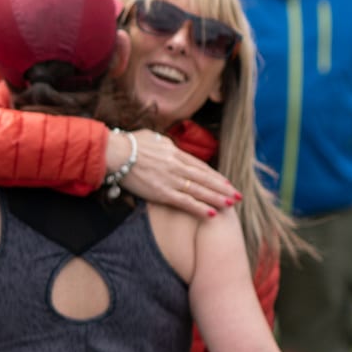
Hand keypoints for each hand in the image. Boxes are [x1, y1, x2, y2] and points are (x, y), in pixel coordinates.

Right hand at [111, 130, 237, 217]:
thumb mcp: (151, 137)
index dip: (215, 175)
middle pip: (205, 178)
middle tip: (237, 195)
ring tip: (231, 204)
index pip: (200, 166)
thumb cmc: (128, 143)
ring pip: (200, 191)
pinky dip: (200, 208)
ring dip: (217, 198)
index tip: (226, 182)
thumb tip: (168, 145)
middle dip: (223, 188)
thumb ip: (163, 143)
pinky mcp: (162, 192)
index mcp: (175, 152)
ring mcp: (171, 179)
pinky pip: (186, 202)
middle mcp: (177, 166)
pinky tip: (212, 214)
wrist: (115, 152)